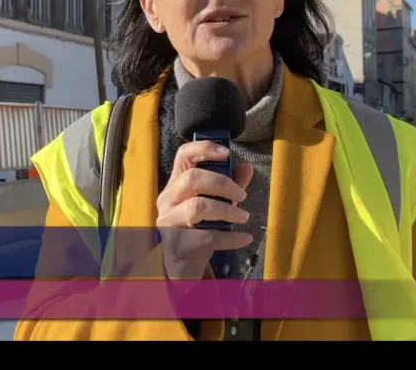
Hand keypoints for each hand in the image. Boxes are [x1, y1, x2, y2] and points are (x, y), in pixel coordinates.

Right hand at [156, 141, 253, 279]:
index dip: (204, 149)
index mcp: (176, 184)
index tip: (226, 152)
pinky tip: (244, 238)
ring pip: (198, 207)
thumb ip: (230, 185)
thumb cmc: (198, 229)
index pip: (183, 155)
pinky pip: (207, 237)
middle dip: (223, 183)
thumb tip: (247, 166)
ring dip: (227, 210)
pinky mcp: (176, 244)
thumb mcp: (215, 203)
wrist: (181, 266)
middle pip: (192, 178)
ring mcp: (169, 221)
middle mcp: (168, 199)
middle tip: (242, 195)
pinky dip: (231, 238)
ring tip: (244, 217)